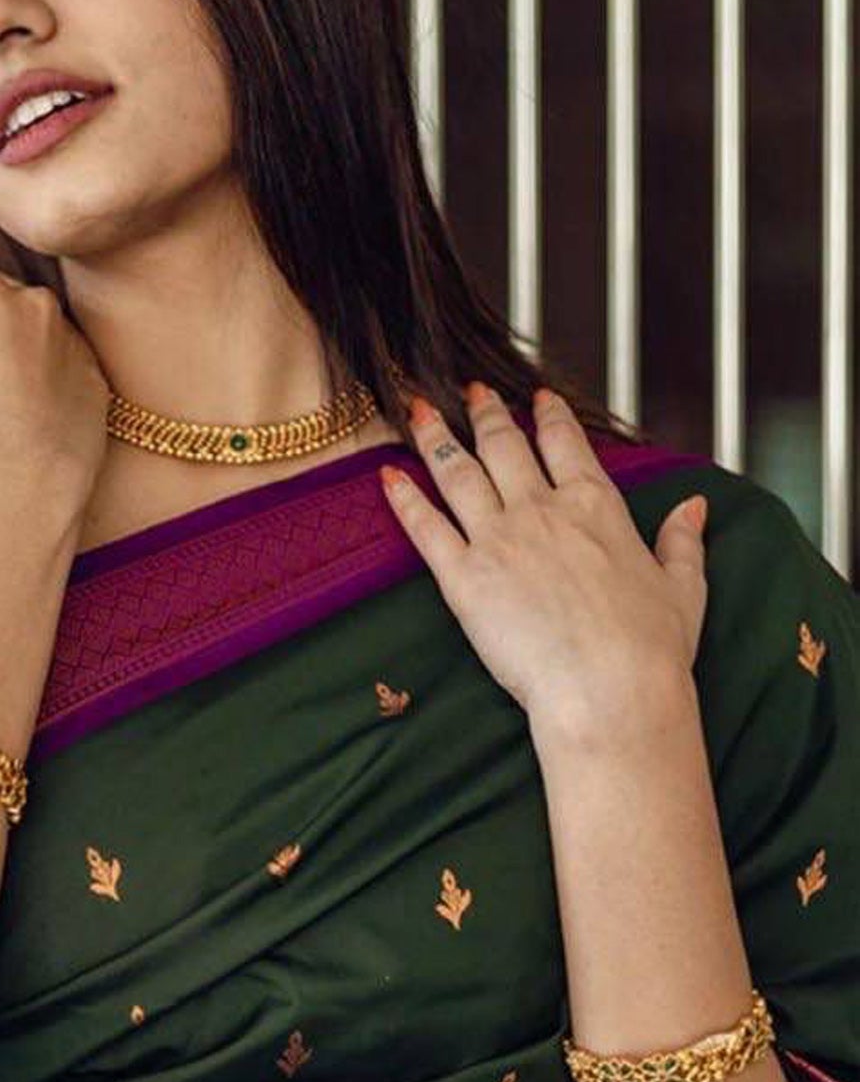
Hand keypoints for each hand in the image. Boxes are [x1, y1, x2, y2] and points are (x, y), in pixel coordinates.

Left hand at [380, 383, 708, 733]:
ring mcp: (499, 540)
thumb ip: (683, 541)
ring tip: (419, 410)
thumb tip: (694, 506)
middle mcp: (543, 511)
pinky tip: (387, 476)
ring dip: (436, 437)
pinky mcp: (463, 578)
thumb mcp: (683, 587)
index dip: (549, 416)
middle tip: (471, 391)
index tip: (536, 397)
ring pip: (459, 473)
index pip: (566, 444)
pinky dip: (403, 498)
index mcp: (596, 507)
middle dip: (486, 413)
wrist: (610, 690)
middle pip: (505, 446)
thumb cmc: (651, 650)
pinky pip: (426, 527)